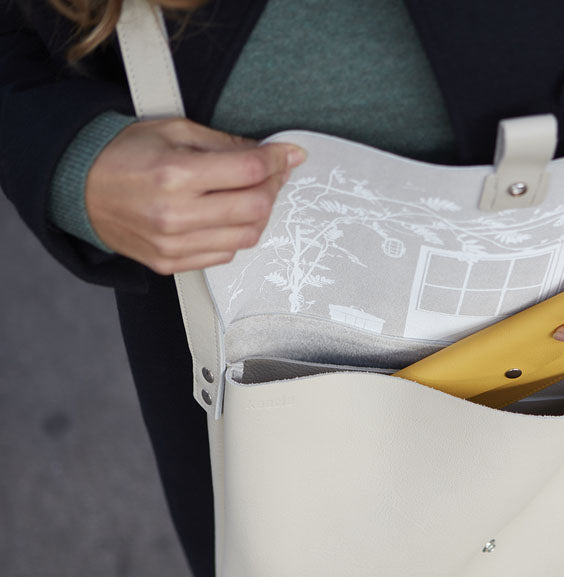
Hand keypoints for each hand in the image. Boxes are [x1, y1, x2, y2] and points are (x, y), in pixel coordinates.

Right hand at [85, 117, 305, 274]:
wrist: (78, 189)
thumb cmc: (124, 154)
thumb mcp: (173, 132)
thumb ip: (225, 144)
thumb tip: (269, 153)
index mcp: (175, 175)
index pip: (248, 171)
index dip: (277, 160)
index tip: (290, 154)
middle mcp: (176, 215)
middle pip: (255, 208)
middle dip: (273, 187)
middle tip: (272, 174)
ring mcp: (173, 245)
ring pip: (246, 236)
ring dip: (259, 214)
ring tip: (251, 194)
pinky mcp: (170, 263)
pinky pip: (225, 254)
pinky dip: (236, 234)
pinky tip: (227, 216)